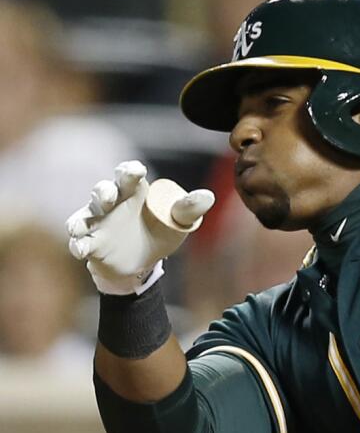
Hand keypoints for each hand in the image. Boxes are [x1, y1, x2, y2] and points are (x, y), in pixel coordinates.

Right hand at [66, 161, 214, 295]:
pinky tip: (81, 249)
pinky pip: (79, 241)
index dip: (129, 170)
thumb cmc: (160, 231)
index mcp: (133, 191)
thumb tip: (208, 196)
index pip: (127, 174)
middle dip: (103, 192)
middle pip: (102, 190)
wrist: (145, 262)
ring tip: (79, 227)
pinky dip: (78, 244)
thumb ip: (189, 209)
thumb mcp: (178, 221)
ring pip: (84, 215)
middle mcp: (112, 202)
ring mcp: (97, 222)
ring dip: (81, 219)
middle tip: (110, 197)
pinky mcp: (90, 242)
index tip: (136, 171)